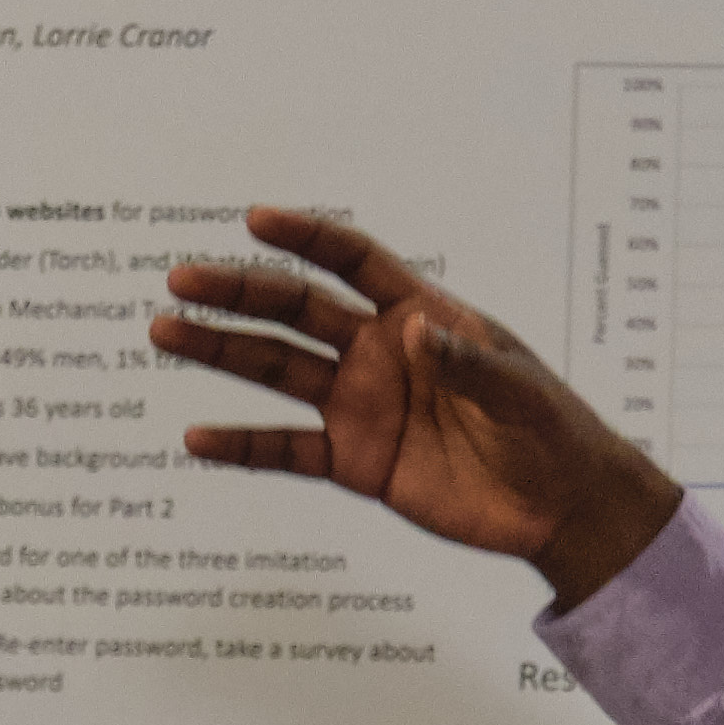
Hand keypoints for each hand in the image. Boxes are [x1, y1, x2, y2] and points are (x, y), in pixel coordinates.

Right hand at [152, 207, 681, 605]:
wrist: (559, 506)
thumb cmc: (550, 430)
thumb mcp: (519, 392)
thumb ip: (468, 362)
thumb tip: (417, 330)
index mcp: (422, 314)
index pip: (355, 263)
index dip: (307, 238)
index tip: (255, 218)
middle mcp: (379, 353)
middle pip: (297, 311)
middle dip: (239, 293)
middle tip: (182, 280)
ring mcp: (361, 406)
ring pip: (277, 370)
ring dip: (221, 351)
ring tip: (164, 332)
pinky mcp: (354, 461)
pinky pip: (286, 450)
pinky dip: (241, 445)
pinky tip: (196, 439)